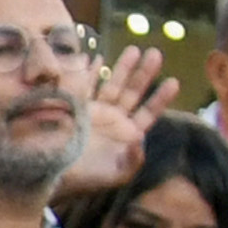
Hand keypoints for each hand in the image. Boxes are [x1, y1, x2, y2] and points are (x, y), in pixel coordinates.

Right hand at [62, 50, 170, 204]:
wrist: (53, 174)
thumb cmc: (88, 178)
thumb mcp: (117, 174)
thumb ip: (134, 159)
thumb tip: (141, 139)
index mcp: (127, 135)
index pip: (148, 113)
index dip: (160, 98)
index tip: (174, 81)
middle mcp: (113, 121)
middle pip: (133, 92)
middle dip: (145, 74)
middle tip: (155, 53)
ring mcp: (95, 112)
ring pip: (114, 85)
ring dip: (124, 67)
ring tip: (134, 49)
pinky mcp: (76, 107)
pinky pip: (86, 85)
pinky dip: (92, 72)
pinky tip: (98, 58)